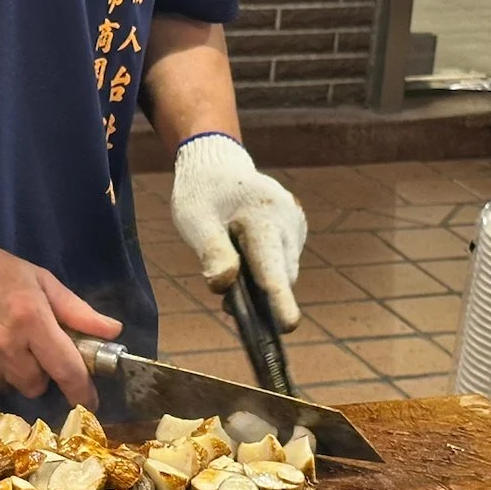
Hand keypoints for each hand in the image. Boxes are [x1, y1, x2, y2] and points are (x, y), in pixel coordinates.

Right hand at [0, 228, 122, 408]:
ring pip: (7, 387)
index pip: (66, 369)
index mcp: (30, 319)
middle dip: (39, 373)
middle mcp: (4, 346)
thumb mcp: (37, 278)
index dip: (82, 391)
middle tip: (28, 348)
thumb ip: (76, 310)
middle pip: (36, 386)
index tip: (90, 402)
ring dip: (10, 373)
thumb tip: (113, 332)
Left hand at [169, 133, 307, 329]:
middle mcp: (288, 220)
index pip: (271, 264)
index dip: (278, 298)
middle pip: (282, 275)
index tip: (288, 324)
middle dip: (262, 298)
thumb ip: (211, 250)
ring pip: (283, 271)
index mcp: (262, 215)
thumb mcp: (195, 219)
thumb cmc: (203, 193)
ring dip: (261, 284)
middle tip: (227, 305)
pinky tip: (243, 259)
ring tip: (228, 270)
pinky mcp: (295, 231)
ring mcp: (295, 225)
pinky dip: (265, 271)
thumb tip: (223, 286)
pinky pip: (283, 262)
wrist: (218, 165)